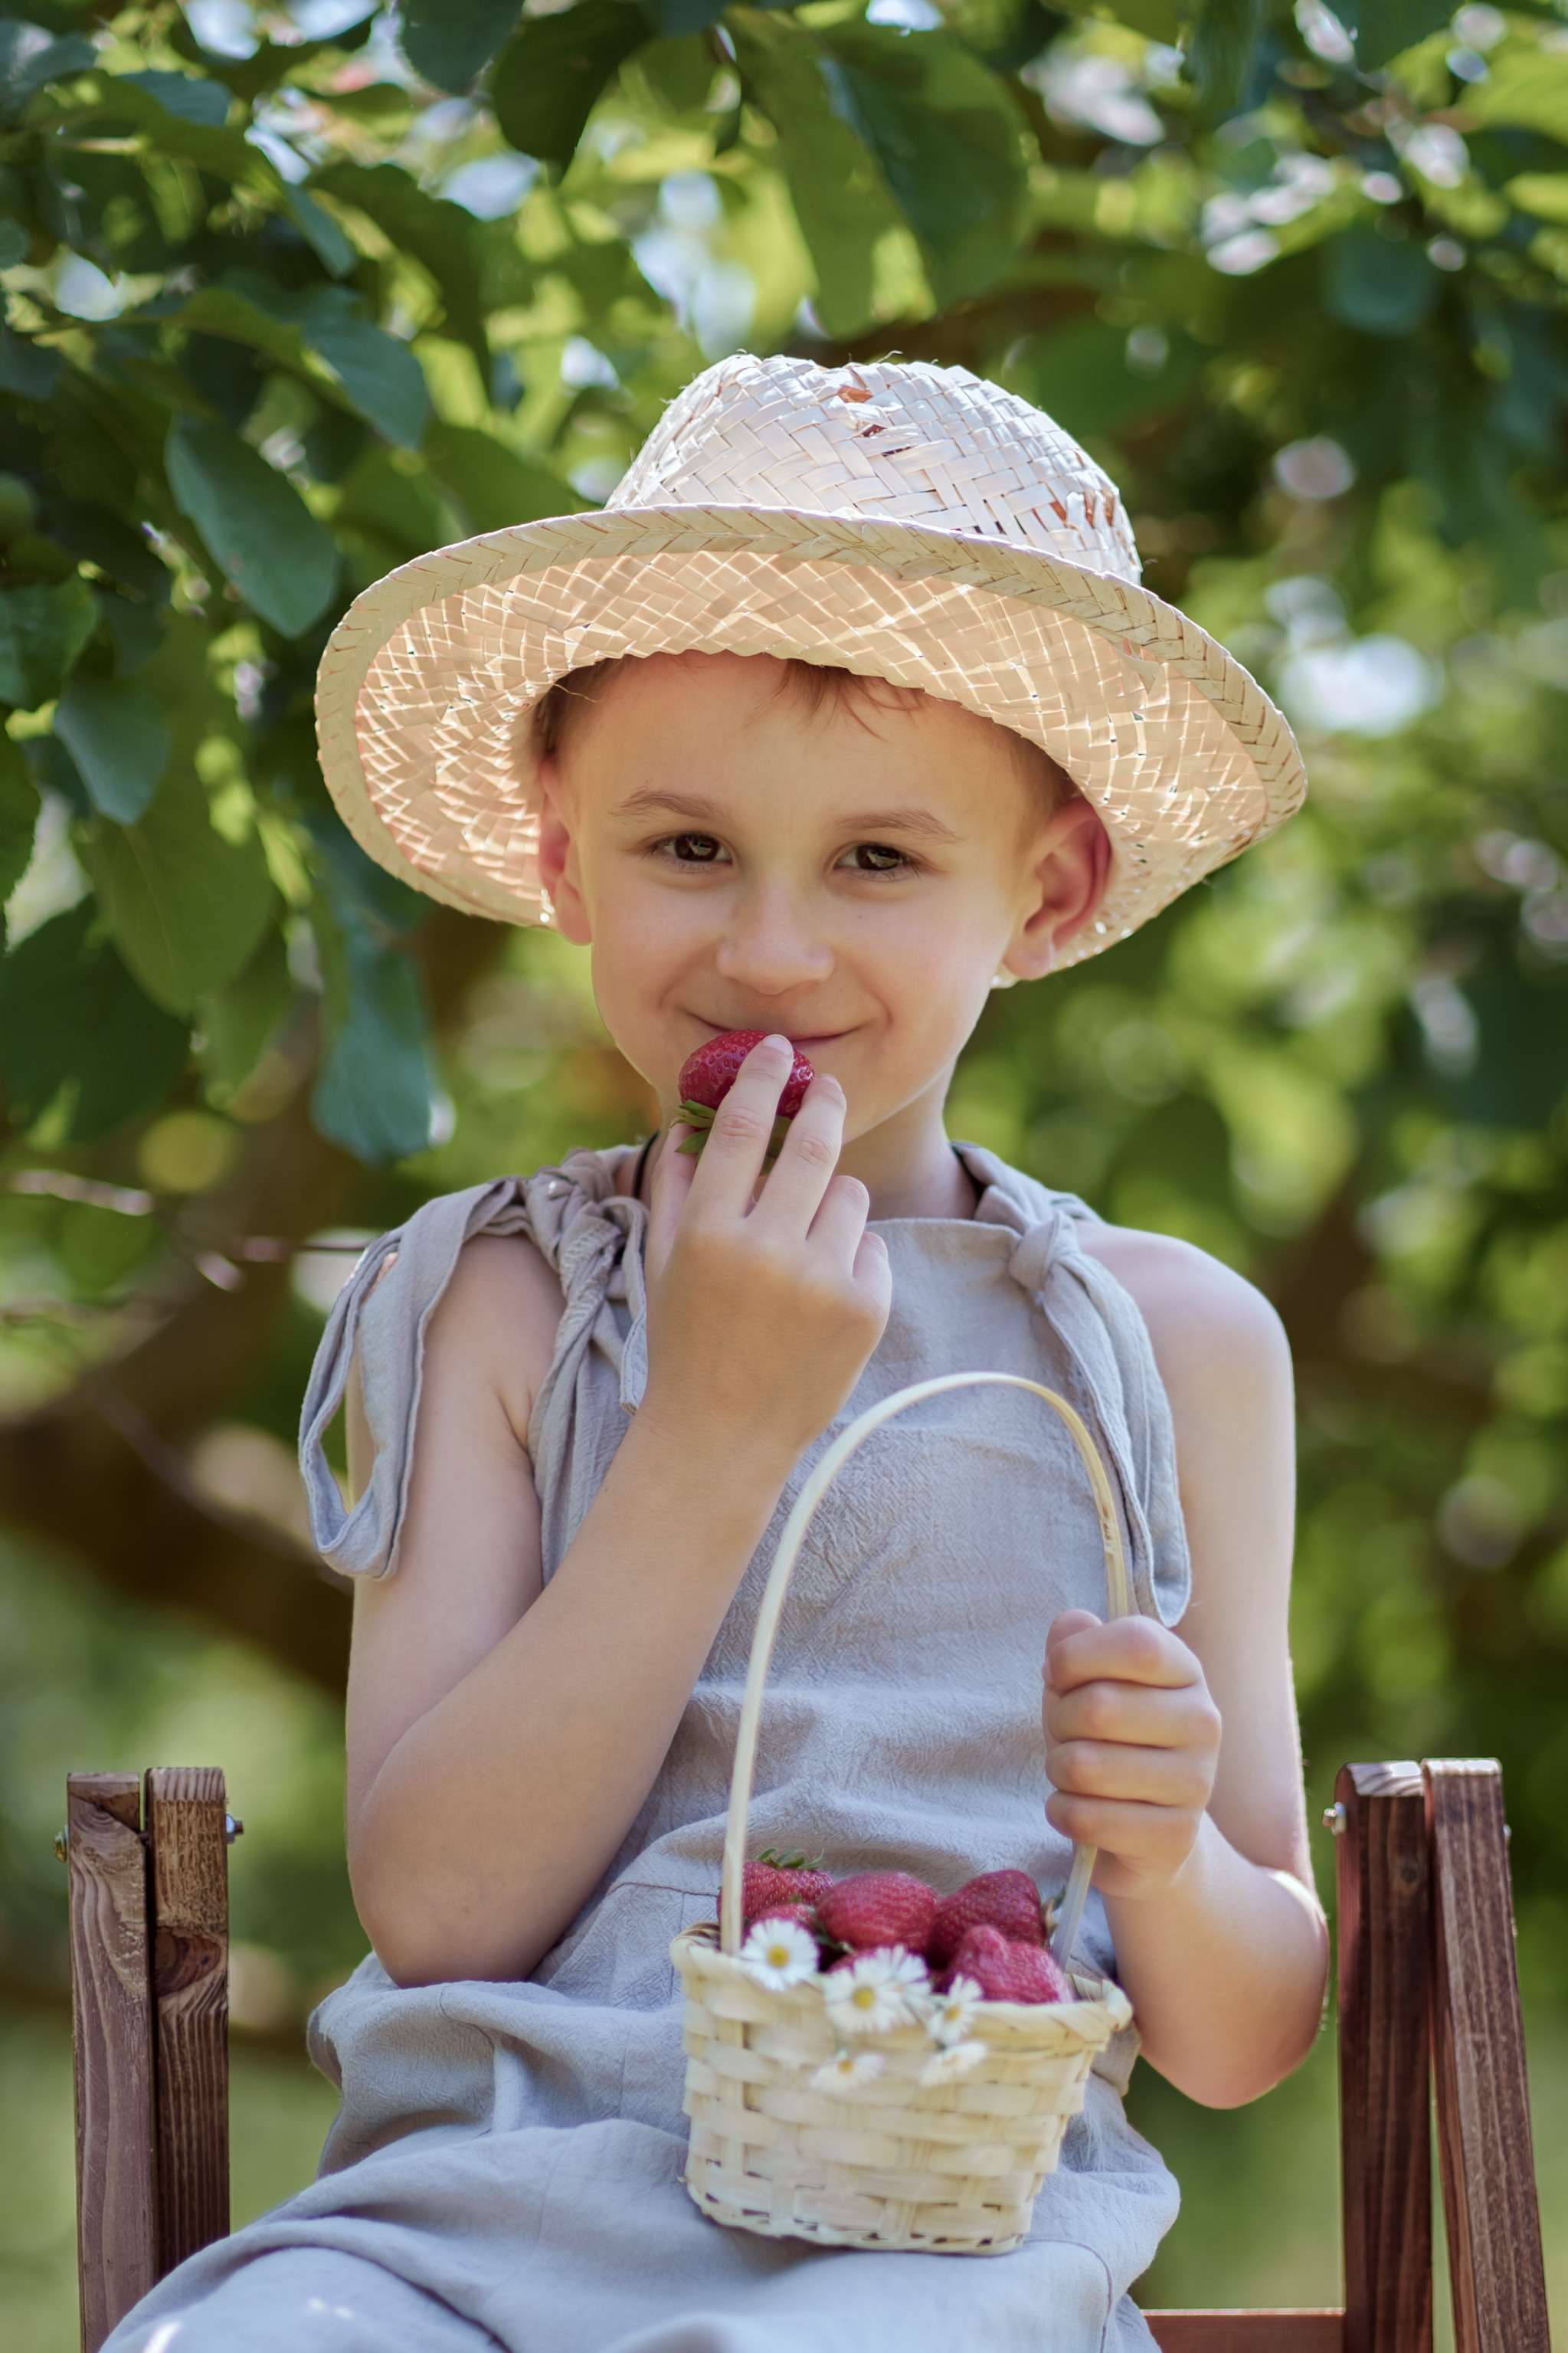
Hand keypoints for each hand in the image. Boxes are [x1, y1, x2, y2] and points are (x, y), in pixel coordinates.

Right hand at [641, 1035, 891, 1467]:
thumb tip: (692, 1117)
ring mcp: (821, 1281)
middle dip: (825, 1105)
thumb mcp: (664, 1261)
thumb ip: (674, 1185)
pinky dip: (851, 1260)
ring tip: (801, 1256)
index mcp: (706, 1232)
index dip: (764, 1078)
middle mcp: (765, 1250)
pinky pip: (871, 1246)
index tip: (778, 1050)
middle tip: (830, 1088)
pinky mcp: (865, 1308)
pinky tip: (820, 1302)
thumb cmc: (685, 1340)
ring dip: (831, 1206)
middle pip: (814, 1144)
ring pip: (850, 1195)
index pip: (741, 1127)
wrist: (722, 1436)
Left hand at [1042, 1609, 1221, 1898]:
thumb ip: (1075, 1646)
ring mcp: (1196, 1783)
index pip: (1136, 1643)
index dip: (1077, 1656)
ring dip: (1058, 1770)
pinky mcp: (1175, 1836)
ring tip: (1073, 1773)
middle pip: (1098, 1708)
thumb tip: (1071, 1624)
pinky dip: (1062, 1813)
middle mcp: (1202, 1722)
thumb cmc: (1110, 1741)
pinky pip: (1086, 1817)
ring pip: (1085, 1766)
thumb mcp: (1087, 1684)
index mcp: (1185, 1671)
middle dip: (1058, 1722)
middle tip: (1066, 1734)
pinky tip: (1076, 1810)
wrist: (1148, 1830)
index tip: (1058, 1674)